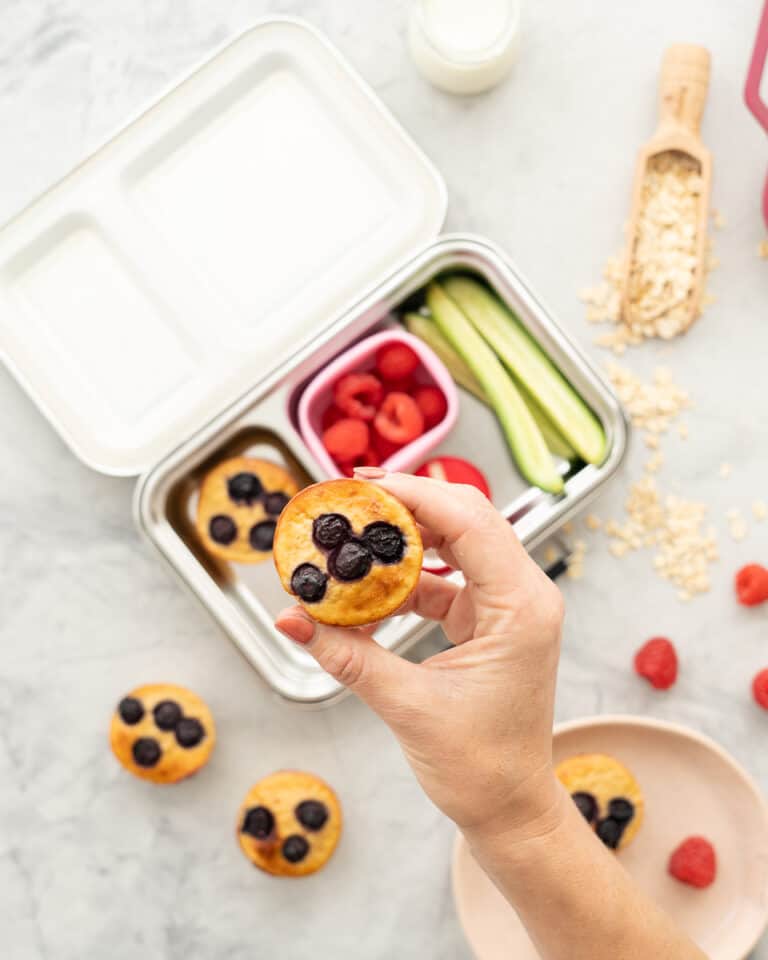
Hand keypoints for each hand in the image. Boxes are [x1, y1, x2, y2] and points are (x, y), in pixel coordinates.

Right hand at [275, 470, 565, 839]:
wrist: (510, 809)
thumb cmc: (481, 767)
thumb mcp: (407, 705)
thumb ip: (347, 654)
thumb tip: (292, 618)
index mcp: (521, 607)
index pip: (470, 523)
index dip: (415, 495)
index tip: (364, 485)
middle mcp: (523, 597)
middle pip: (467, 521)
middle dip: (408, 505)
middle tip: (353, 498)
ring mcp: (508, 606)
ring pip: (457, 544)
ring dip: (406, 537)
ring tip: (356, 531)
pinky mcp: (488, 620)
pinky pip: (446, 579)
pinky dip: (407, 577)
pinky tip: (368, 586)